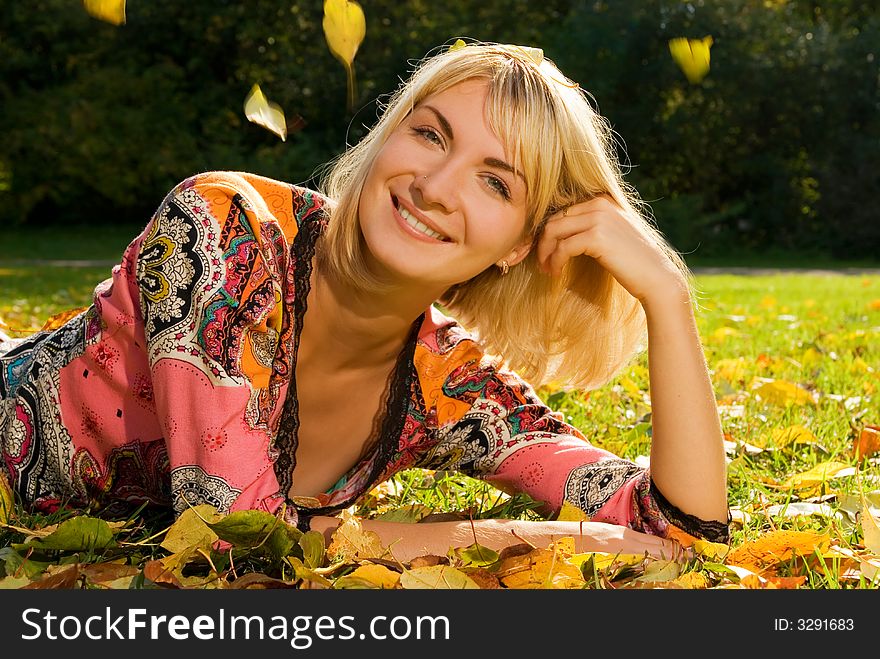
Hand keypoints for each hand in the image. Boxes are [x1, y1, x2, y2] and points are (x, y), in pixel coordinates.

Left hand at [535, 195, 687, 306]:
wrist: (656, 276)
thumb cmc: (632, 261)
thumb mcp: (611, 234)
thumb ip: (590, 226)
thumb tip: (558, 233)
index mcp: (602, 200)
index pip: (563, 212)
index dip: (550, 233)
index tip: (546, 253)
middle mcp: (599, 204)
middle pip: (554, 220)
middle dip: (543, 243)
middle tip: (542, 264)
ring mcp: (598, 218)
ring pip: (553, 232)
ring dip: (545, 253)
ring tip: (547, 270)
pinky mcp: (596, 237)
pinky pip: (563, 248)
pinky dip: (555, 261)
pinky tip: (556, 273)